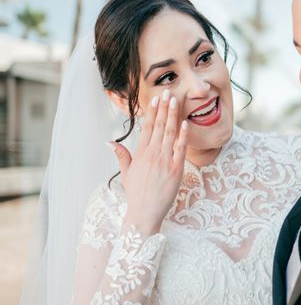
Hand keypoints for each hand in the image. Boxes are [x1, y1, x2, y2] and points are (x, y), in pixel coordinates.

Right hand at [108, 89, 188, 231]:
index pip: (147, 127)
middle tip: (168, 92)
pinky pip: (181, 149)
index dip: (153, 111)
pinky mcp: (176, 170)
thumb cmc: (136, 194)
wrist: (145, 212)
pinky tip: (186, 123)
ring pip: (170, 133)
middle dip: (164, 108)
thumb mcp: (126, 173)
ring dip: (173, 116)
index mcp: (141, 154)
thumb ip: (121, 155)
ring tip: (176, 101)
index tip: (156, 98)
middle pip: (159, 126)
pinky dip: (183, 135)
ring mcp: (165, 161)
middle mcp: (152, 154)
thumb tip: (110, 141)